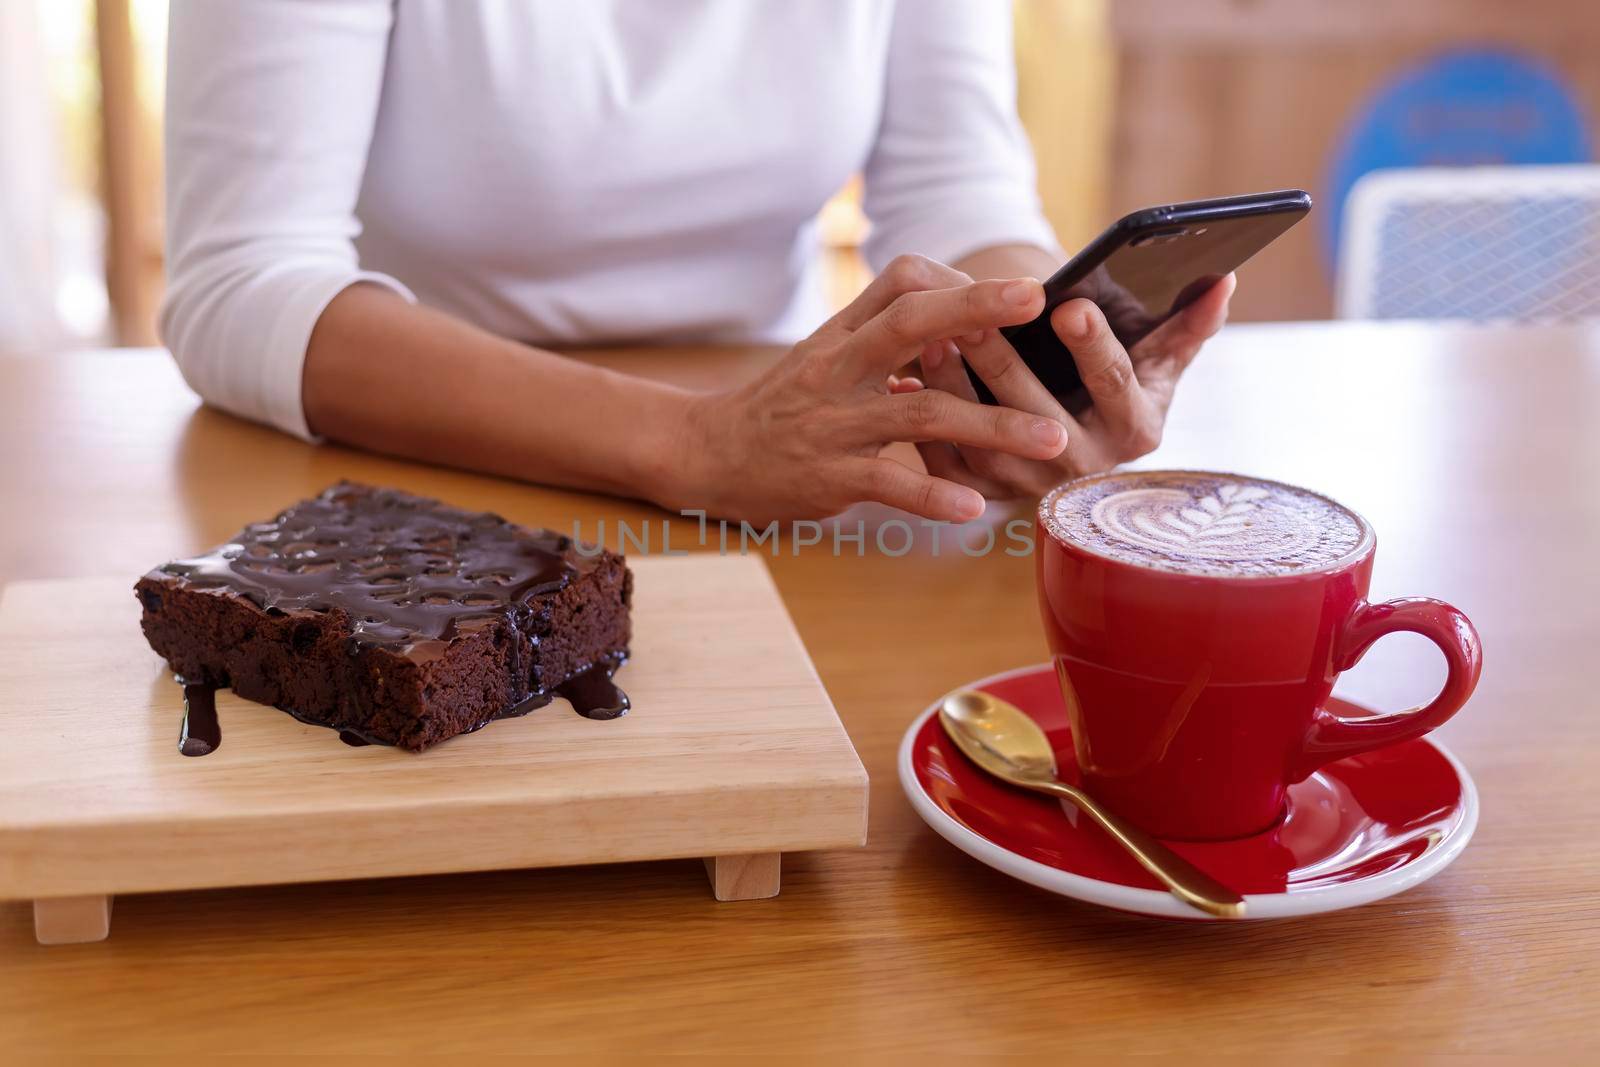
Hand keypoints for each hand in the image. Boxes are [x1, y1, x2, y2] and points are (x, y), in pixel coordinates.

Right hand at [669, 255, 1068, 523]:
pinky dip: (935, 494)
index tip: (1015, 293)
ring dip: (993, 424)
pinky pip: (890, 483)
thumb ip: (884, 340)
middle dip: (977, 310)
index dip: (959, 281)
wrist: (709, 454)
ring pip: (921, 412)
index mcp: (842, 334)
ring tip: (1051, 438)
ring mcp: (833, 422)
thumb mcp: (826, 357)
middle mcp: (838, 368)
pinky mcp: (828, 476)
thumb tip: (958, 329)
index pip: (902, 280)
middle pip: (911, 324)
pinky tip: (975, 505)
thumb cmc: (782, 406)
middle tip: (1039, 303)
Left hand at [902, 272, 1235, 497]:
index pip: (1115, 384)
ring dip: (957, 391)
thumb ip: (1189, 324)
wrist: (1073, 435)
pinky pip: (949, 467)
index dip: (1094, 346)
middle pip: (1040, 415)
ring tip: (932, 340)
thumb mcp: (1157, 359)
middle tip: (973, 316)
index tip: (1068, 307)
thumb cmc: (1118, 382)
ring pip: (988, 444)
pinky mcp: (986, 496)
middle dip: (1004, 364)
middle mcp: (1087, 466)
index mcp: (1136, 429)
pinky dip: (923, 426)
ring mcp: (1033, 487)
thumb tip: (1224, 278)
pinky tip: (903, 381)